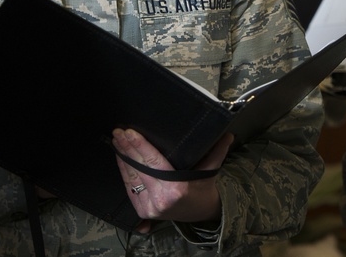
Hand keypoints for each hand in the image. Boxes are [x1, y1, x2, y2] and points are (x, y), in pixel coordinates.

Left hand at [113, 128, 232, 232]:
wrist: (199, 214)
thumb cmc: (203, 189)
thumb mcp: (210, 170)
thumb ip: (218, 151)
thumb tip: (228, 134)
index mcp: (176, 187)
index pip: (153, 161)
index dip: (139, 145)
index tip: (129, 132)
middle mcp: (160, 198)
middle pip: (139, 167)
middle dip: (127, 148)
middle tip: (118, 131)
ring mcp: (150, 206)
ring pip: (131, 178)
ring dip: (122, 158)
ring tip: (117, 141)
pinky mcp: (143, 210)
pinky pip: (130, 188)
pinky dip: (124, 172)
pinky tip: (120, 158)